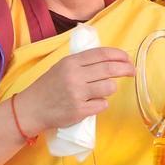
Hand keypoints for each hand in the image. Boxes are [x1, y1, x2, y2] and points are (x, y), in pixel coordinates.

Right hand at [18, 47, 135, 132]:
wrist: (32, 108)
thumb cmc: (48, 87)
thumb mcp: (61, 67)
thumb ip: (82, 63)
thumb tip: (109, 59)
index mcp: (71, 62)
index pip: (101, 54)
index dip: (118, 55)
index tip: (127, 58)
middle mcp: (75, 76)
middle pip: (109, 69)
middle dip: (126, 69)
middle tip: (132, 71)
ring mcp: (77, 94)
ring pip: (109, 87)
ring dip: (110, 89)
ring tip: (101, 91)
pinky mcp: (79, 110)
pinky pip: (102, 104)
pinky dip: (101, 103)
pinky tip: (91, 103)